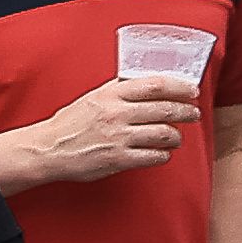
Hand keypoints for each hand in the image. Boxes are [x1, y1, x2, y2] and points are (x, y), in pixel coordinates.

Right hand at [7, 75, 194, 184]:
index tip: (192, 91)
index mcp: (111, 95)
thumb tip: (147, 84)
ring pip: (164, 134)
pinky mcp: (118, 159)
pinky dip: (163, 155)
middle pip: (166, 109)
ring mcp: (118, 137)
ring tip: (175, 137)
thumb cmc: (70, 124)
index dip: (180, 87)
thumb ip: (119, 90)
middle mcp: (117, 114)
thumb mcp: (93, 97)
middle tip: (193, 114)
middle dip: (187, 112)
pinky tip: (161, 153)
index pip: (156, 85)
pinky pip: (154, 156)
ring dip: (176, 136)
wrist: (48, 149)